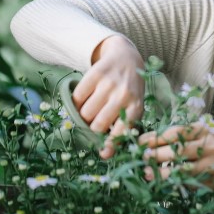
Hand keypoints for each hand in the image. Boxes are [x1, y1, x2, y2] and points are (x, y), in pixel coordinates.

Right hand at [72, 35, 144, 158]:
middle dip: (92, 129)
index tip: (103, 153)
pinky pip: (77, 97)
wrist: (127, 58)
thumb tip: (105, 154)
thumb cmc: (129, 90)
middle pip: (98, 125)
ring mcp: (110, 83)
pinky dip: (77, 101)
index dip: (111, 145)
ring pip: (85, 112)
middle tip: (93, 124)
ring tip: (90, 110)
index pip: (122, 131)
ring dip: (83, 116)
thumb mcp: (133, 106)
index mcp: (136, 106)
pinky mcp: (96, 72)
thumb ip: (122, 128)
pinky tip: (85, 98)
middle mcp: (124, 95)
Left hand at [139, 122, 213, 198]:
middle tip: (141, 157)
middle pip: (178, 150)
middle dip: (156, 154)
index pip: (177, 132)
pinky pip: (188, 182)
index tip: (139, 141)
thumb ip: (183, 137)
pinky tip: (161, 182)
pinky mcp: (211, 182)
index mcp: (206, 130)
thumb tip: (150, 143)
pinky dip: (173, 182)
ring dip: (162, 172)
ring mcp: (212, 165)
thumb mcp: (204, 135)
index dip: (156, 137)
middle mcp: (211, 146)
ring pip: (182, 170)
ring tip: (146, 173)